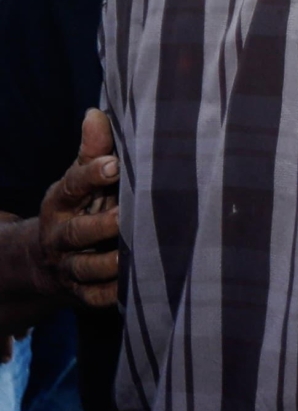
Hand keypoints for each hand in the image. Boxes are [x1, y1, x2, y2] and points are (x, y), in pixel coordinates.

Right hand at [38, 110, 120, 307]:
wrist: (46, 259)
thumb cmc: (79, 206)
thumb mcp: (80, 179)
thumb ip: (92, 151)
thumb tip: (96, 112)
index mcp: (61, 202)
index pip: (72, 186)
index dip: (91, 175)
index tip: (113, 164)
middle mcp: (60, 235)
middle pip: (76, 232)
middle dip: (101, 225)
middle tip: (127, 216)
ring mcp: (68, 265)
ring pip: (86, 268)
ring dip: (110, 264)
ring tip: (138, 256)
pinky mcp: (80, 292)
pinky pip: (95, 297)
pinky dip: (113, 294)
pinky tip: (136, 287)